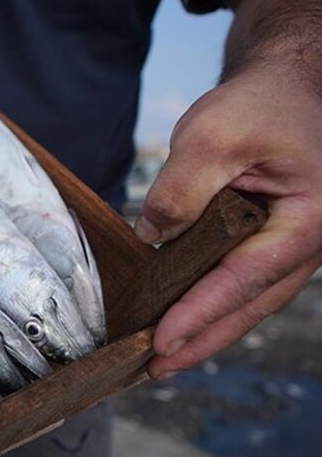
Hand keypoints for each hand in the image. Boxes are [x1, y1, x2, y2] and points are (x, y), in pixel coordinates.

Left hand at [135, 65, 321, 378]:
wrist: (284, 85)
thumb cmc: (259, 105)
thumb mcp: (215, 134)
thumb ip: (182, 188)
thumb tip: (151, 237)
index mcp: (309, 220)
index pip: (245, 279)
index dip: (201, 314)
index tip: (162, 343)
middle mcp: (307, 241)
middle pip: (251, 304)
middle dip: (203, 340)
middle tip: (156, 370)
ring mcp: (290, 244)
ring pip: (247, 300)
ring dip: (207, 330)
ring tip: (162, 361)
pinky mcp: (269, 241)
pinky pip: (240, 282)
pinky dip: (211, 305)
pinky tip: (179, 322)